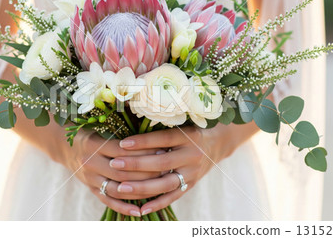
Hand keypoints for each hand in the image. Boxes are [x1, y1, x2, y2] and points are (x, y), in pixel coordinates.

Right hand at [58, 128, 162, 216]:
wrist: (66, 147)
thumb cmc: (91, 133)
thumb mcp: (103, 128)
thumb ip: (123, 134)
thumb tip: (154, 132)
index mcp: (94, 144)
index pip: (123, 151)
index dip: (144, 151)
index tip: (163, 149)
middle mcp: (90, 163)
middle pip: (122, 172)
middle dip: (146, 171)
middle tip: (166, 168)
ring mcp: (90, 179)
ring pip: (117, 189)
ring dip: (139, 190)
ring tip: (159, 188)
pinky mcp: (91, 189)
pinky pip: (108, 201)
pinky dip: (124, 208)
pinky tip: (139, 211)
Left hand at [108, 126, 234, 215]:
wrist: (217, 144)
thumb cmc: (191, 130)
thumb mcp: (181, 124)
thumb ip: (160, 126)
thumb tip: (130, 124)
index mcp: (188, 136)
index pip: (163, 139)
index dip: (142, 142)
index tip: (122, 143)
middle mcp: (192, 155)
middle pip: (162, 162)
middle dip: (136, 164)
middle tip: (115, 164)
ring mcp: (192, 173)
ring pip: (166, 183)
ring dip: (142, 187)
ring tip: (121, 188)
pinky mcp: (191, 185)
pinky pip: (173, 197)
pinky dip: (157, 204)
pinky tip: (141, 208)